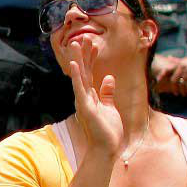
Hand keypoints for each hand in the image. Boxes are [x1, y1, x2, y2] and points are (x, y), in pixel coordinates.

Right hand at [67, 38, 122, 156]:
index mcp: (91, 96)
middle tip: (85, 37)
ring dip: (78, 59)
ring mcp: (83, 101)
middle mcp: (84, 97)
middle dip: (84, 54)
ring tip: (76, 43)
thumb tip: (108, 78)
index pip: (90, 72)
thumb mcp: (110, 108)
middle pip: (84, 71)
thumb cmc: (108, 131)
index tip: (93, 43)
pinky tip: (76, 64)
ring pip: (80, 76)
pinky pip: (80, 89)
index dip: (91, 58)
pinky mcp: (85, 107)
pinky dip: (77, 76)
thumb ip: (107, 93)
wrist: (106, 150)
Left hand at [155, 56, 186, 94]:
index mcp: (181, 63)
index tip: (157, 81)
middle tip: (175, 93)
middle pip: (173, 80)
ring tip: (183, 94)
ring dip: (181, 91)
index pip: (168, 70)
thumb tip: (168, 57)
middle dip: (173, 88)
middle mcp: (183, 67)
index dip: (161, 76)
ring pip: (180, 84)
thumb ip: (178, 60)